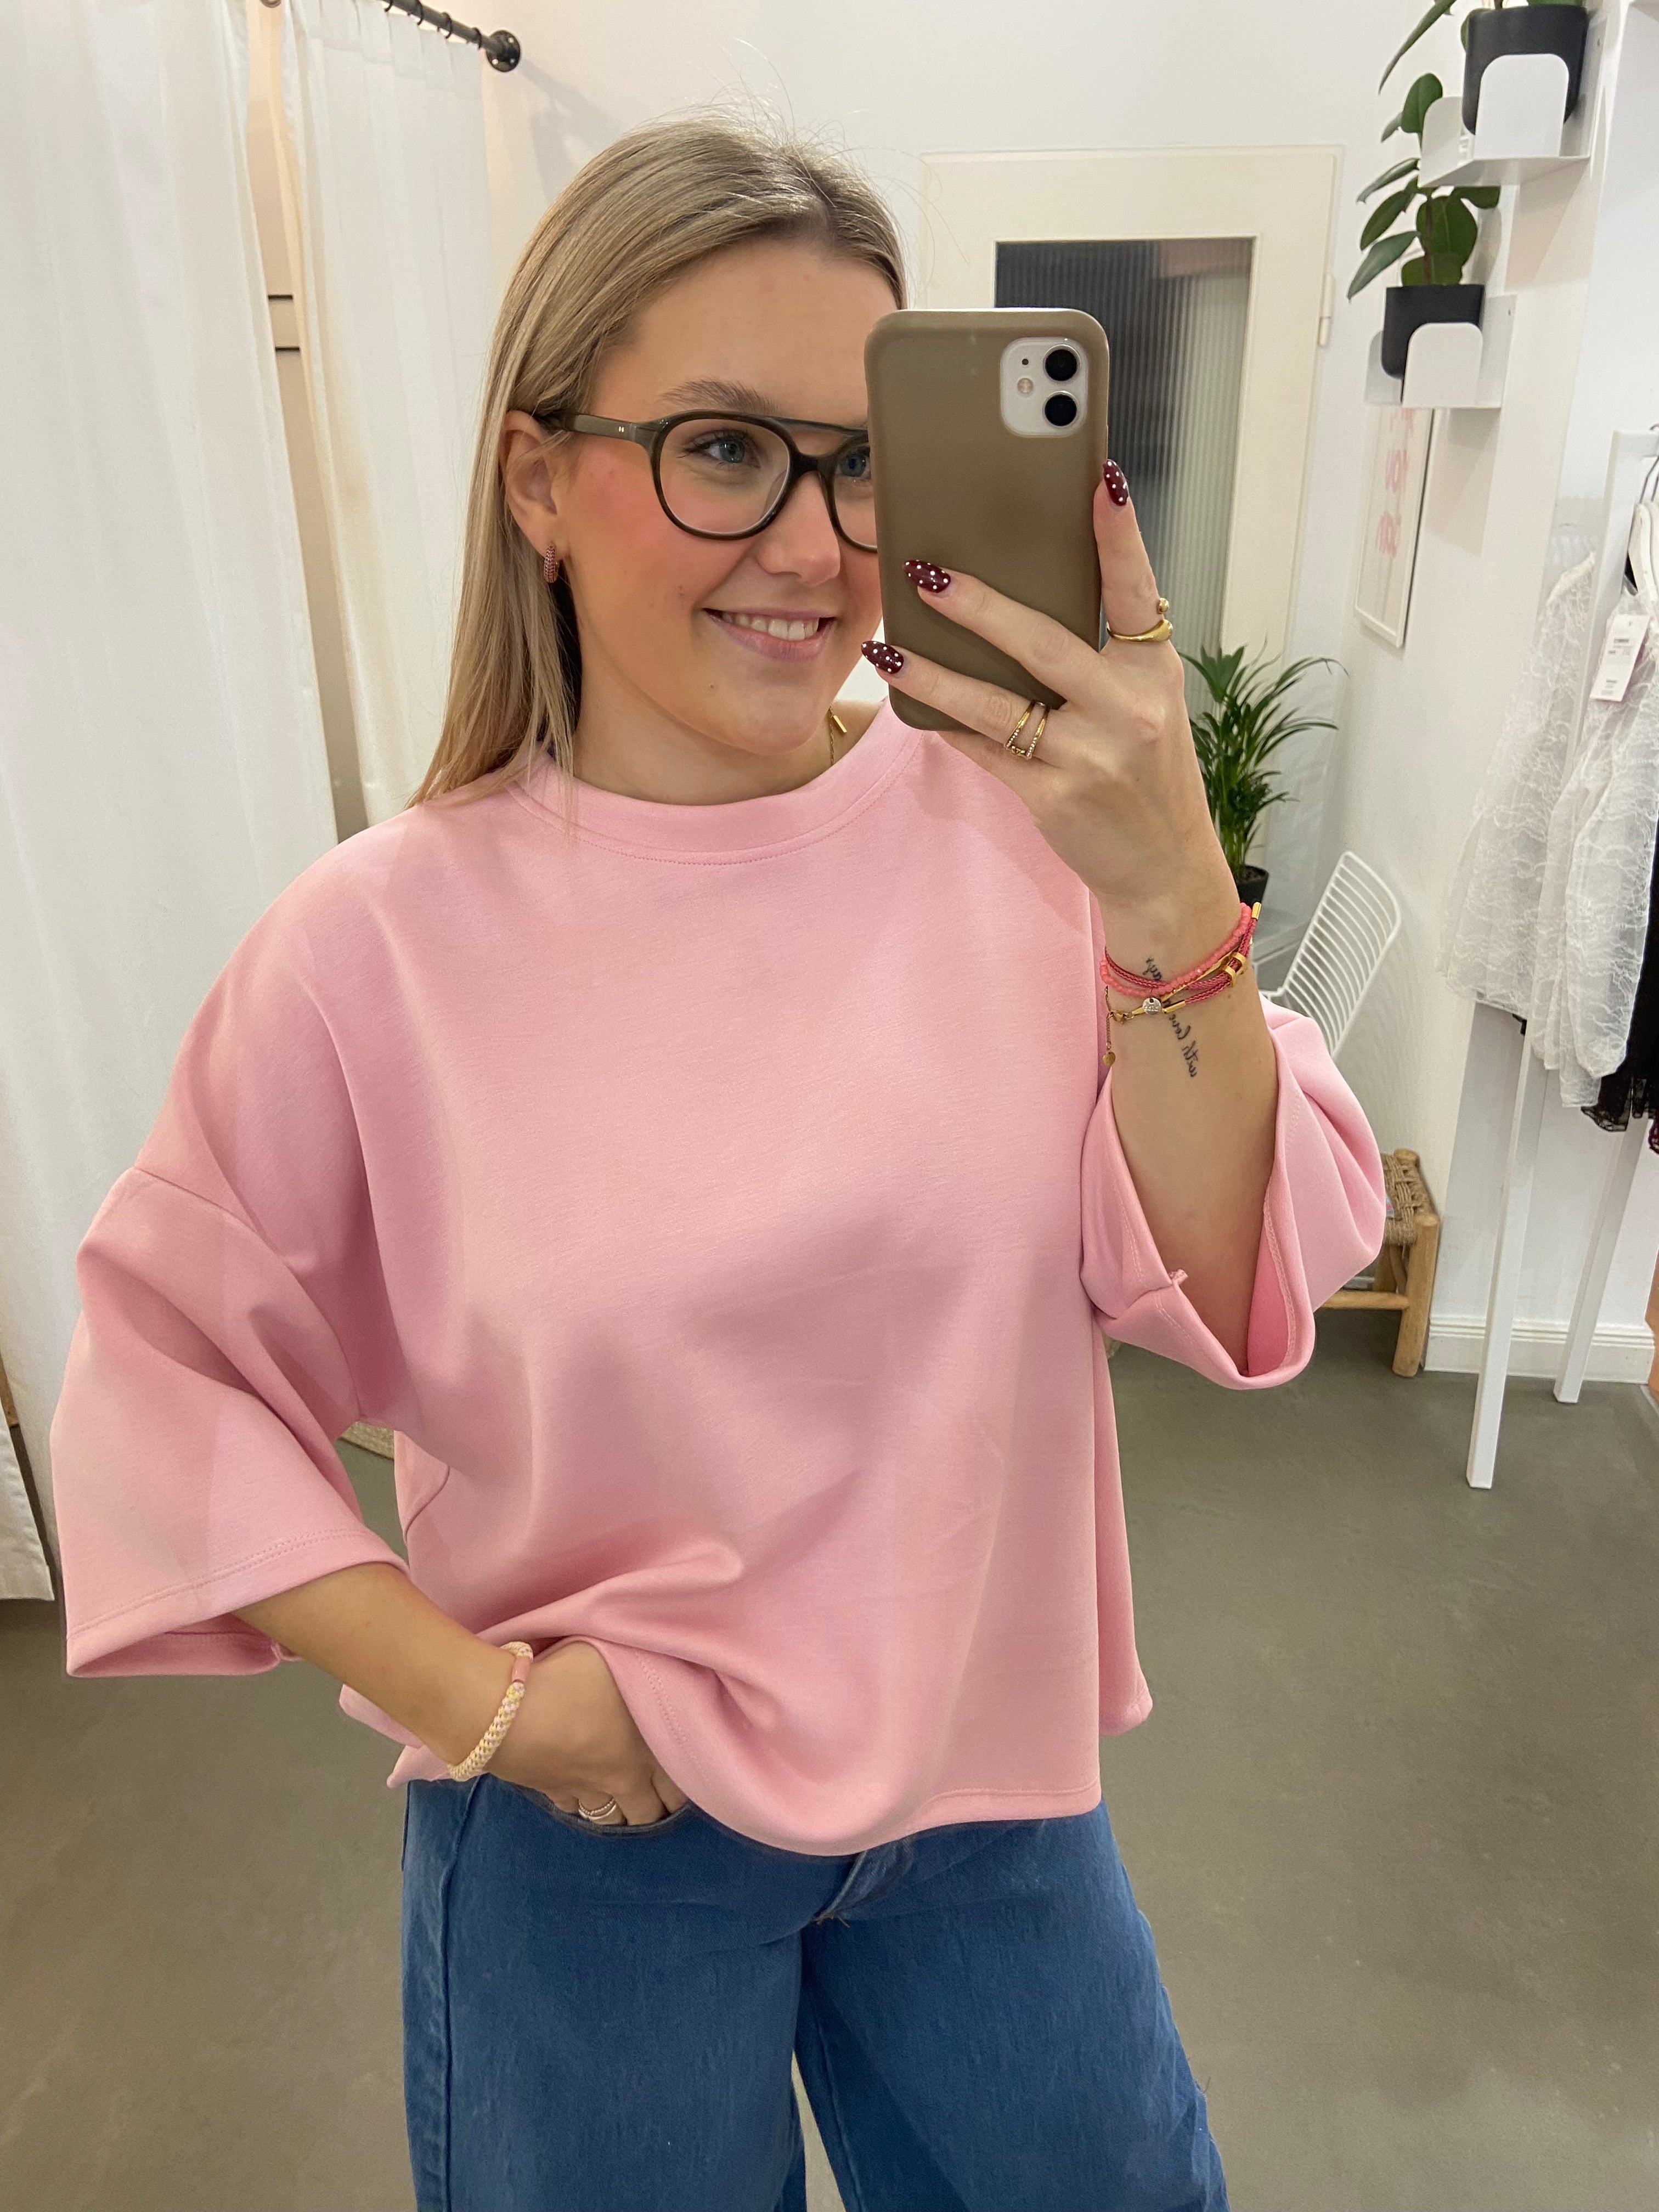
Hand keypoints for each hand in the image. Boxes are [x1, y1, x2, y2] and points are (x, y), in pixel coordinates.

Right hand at [482, 1639, 691, 1824]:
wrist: (506, 1712)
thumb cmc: (569, 1680)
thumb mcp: (615, 1660)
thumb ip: (638, 1672)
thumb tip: (650, 1664)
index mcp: (646, 1750)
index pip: (678, 1787)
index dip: (684, 1787)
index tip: (684, 1775)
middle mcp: (620, 1779)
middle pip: (647, 1814)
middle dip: (653, 1807)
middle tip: (652, 1789)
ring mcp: (583, 1790)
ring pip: (610, 1818)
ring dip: (617, 1810)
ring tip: (619, 1794)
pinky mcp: (549, 1792)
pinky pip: (573, 1808)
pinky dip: (579, 1802)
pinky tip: (579, 1788)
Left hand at [865, 465, 1239, 968]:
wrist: (1164, 866)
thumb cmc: (1147, 771)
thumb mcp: (1143, 702)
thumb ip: (1100, 654)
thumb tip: (1022, 593)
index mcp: (1152, 672)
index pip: (1136, 592)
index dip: (1119, 537)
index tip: (1102, 479)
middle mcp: (1126, 710)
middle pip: (1044, 643)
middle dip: (980, 606)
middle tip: (928, 573)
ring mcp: (1089, 758)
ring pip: (994, 705)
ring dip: (934, 673)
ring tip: (889, 645)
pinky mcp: (1052, 798)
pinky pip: (985, 752)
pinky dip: (946, 725)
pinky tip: (911, 700)